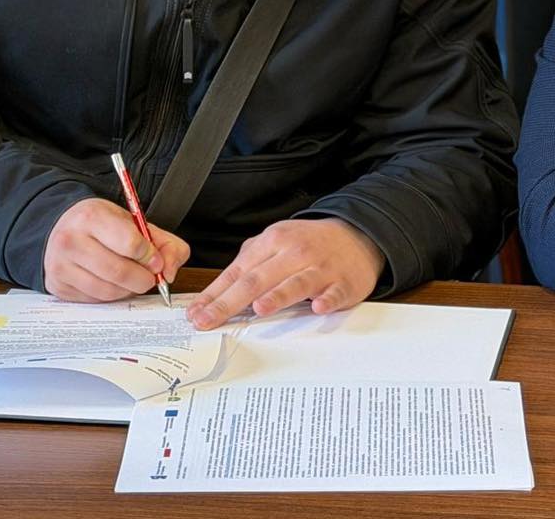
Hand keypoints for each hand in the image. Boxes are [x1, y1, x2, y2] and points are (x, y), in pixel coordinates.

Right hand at [43, 198, 189, 301]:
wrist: (65, 227)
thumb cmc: (104, 225)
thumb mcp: (136, 223)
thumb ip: (165, 244)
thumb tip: (169, 272)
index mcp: (92, 216)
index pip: (130, 243)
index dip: (150, 257)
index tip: (156, 261)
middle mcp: (71, 240)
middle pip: (118, 271)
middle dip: (143, 279)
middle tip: (149, 277)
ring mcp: (60, 265)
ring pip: (107, 290)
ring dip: (128, 290)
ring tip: (132, 278)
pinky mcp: (58, 285)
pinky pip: (94, 300)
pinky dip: (111, 296)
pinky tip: (114, 283)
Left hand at [186, 217, 384, 329]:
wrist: (357, 235)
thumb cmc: (310, 244)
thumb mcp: (277, 242)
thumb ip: (249, 262)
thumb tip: (217, 291)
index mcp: (274, 242)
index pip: (238, 271)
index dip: (215, 294)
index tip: (197, 313)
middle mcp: (295, 253)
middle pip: (258, 279)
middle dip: (230, 301)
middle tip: (209, 320)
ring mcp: (320, 268)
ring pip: (296, 283)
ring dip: (278, 296)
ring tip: (260, 308)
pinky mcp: (343, 282)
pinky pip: (334, 292)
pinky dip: (327, 300)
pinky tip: (318, 307)